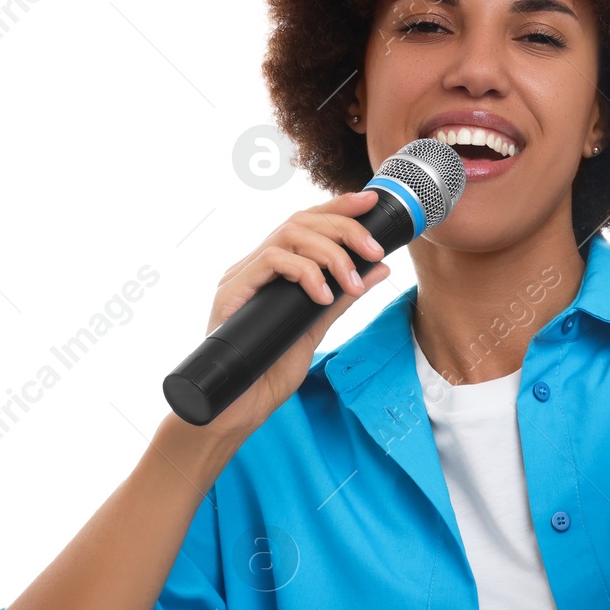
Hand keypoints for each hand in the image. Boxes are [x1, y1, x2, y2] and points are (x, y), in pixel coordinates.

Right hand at [203, 189, 391, 442]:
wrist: (237, 408)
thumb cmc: (270, 371)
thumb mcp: (316, 328)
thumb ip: (343, 296)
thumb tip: (378, 269)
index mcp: (274, 270)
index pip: (307, 223)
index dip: (338, 207)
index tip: (370, 201)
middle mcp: (256, 266)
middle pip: (301, 221)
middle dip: (344, 228)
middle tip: (374, 252)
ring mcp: (241, 276)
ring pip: (288, 234)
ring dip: (329, 252)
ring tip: (351, 282)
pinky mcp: (231, 292)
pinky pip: (270, 260)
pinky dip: (304, 272)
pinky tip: (322, 296)